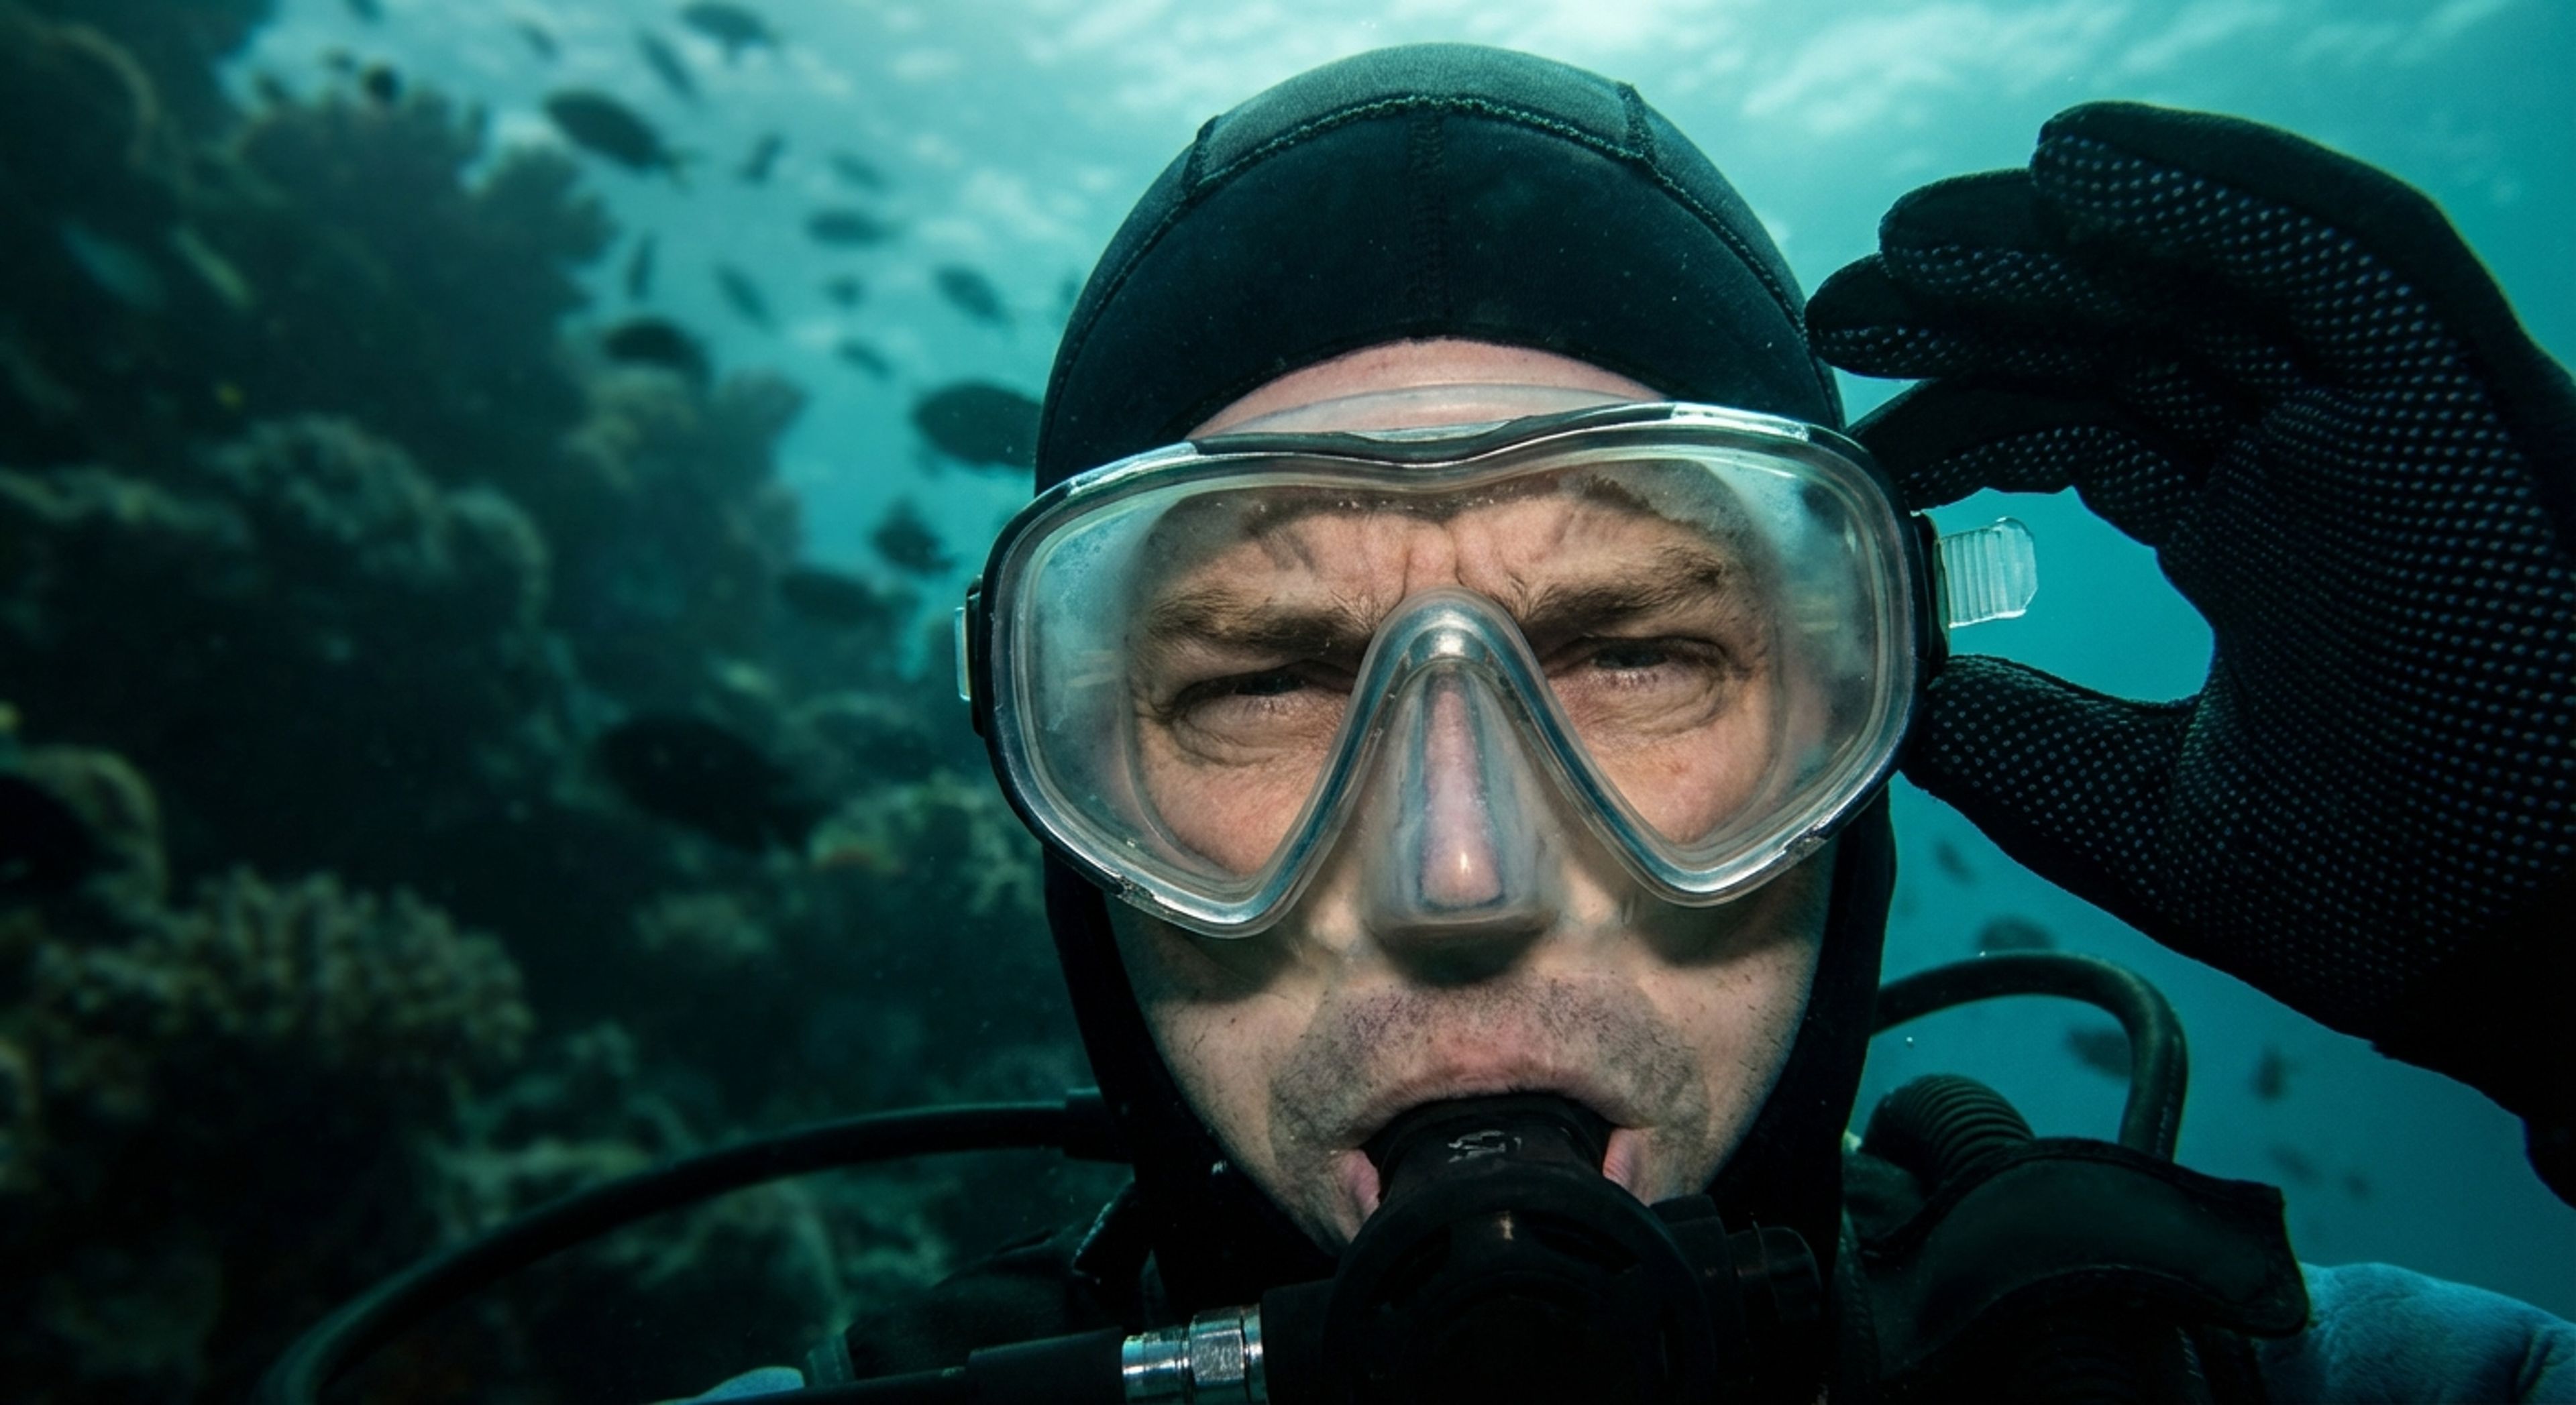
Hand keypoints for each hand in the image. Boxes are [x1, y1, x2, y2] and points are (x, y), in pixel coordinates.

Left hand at [1807, 102, 2575, 1194]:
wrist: (2494, 951)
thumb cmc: (2342, 893)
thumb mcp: (2104, 796)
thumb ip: (1990, 724)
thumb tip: (1870, 658)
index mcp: (2247, 536)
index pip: (2081, 422)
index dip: (1960, 406)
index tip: (1848, 413)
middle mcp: (2309, 461)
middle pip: (2125, 336)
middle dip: (1978, 306)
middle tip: (1841, 306)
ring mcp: (2380, 426)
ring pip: (2213, 279)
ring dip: (2060, 241)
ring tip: (1914, 235)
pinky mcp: (2453, 408)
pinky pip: (2336, 267)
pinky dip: (2213, 207)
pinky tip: (2076, 180)